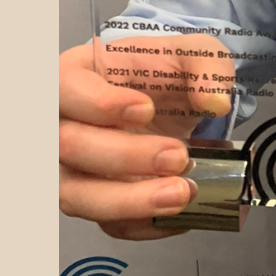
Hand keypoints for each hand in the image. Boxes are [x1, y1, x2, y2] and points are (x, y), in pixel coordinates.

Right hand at [58, 37, 231, 239]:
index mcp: (75, 75)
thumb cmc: (164, 70)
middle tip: (179, 156)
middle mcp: (60, 125)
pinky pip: (106, 224)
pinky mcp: (94, 200)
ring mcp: (69, 169)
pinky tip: (179, 215)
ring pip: (76, 195)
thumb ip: (205, 65)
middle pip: (67, 147)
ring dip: (130, 201)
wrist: (169, 99)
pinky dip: (143, 224)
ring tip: (181, 194)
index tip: (146, 110)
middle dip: (125, 156)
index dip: (98, 103)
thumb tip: (216, 103)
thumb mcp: (192, 52)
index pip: (64, 89)